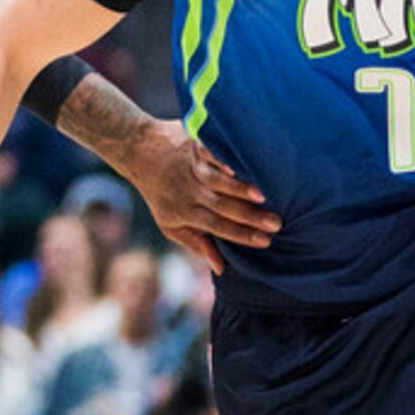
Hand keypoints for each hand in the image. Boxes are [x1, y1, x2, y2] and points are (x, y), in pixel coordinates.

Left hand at [120, 120, 278, 272]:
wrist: (138, 152)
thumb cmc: (160, 194)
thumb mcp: (171, 225)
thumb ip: (197, 245)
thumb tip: (221, 269)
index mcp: (187, 212)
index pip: (218, 227)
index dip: (241, 235)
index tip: (266, 241)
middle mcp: (191, 191)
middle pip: (222, 207)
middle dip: (250, 217)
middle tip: (276, 223)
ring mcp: (193, 168)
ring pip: (218, 181)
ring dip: (240, 189)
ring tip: (263, 197)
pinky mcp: (195, 145)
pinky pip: (211, 153)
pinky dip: (224, 159)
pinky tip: (240, 165)